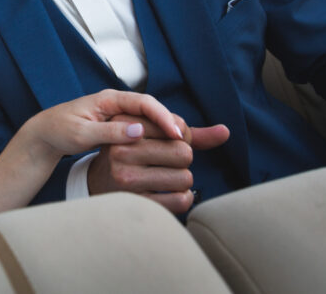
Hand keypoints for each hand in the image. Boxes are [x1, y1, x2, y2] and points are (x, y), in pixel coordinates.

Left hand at [26, 90, 183, 160]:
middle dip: (171, 122)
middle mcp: (117, 102)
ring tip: (183, 147)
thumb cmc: (60, 130)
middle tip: (187, 142)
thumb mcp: (81, 134)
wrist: (46, 133)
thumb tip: (138, 132)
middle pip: (152, 108)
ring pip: (150, 118)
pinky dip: (157, 136)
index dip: (163, 117)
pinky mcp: (119, 124)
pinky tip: (167, 149)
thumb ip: (109, 132)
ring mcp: (119, 113)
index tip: (176, 134)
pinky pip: (143, 126)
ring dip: (167, 130)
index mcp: (108, 99)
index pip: (144, 102)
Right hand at [87, 115, 229, 213]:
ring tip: (166, 178)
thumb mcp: (152, 135)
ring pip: (186, 177)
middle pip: (185, 152)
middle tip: (168, 162)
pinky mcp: (135, 200)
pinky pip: (181, 200)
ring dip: (183, 180)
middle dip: (184, 159)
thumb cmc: (134, 154)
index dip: (182, 137)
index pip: (179, 127)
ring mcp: (127, 176)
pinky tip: (172, 194)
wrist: (99, 182)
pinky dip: (184, 199)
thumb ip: (189, 133)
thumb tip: (226, 131)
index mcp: (127, 125)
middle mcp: (123, 149)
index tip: (167, 142)